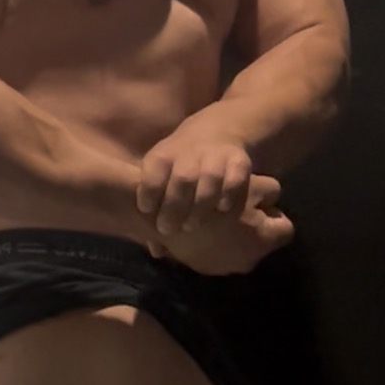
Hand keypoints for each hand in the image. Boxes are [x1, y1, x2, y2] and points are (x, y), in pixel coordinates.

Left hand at [136, 125, 254, 237]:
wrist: (215, 134)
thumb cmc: (180, 167)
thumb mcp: (162, 179)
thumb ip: (158, 212)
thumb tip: (156, 251)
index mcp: (164, 155)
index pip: (153, 171)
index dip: (148, 191)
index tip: (146, 211)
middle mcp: (189, 153)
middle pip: (183, 177)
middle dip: (174, 205)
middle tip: (168, 228)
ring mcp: (216, 156)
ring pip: (210, 178)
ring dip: (200, 204)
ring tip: (192, 225)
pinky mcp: (238, 161)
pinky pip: (235, 178)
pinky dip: (228, 194)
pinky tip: (222, 209)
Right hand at [152, 174, 294, 274]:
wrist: (164, 215)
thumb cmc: (211, 194)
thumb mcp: (249, 183)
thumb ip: (270, 191)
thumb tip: (273, 199)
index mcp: (262, 241)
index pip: (285, 229)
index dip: (274, 213)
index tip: (260, 202)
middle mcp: (246, 261)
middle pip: (261, 241)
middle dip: (254, 225)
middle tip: (237, 205)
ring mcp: (223, 268)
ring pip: (238, 248)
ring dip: (233, 235)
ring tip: (217, 216)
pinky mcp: (202, 268)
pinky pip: (217, 253)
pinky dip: (214, 242)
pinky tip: (202, 227)